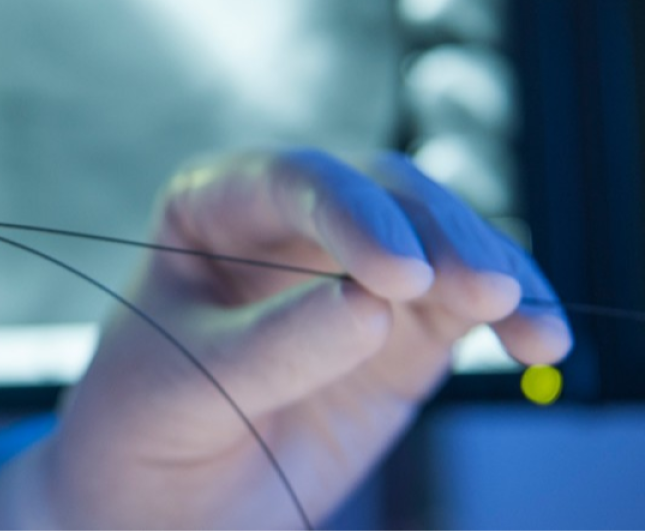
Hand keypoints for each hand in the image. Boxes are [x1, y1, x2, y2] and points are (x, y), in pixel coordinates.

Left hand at [0, 150, 570, 529]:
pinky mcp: (398, 330)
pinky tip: (538, 340)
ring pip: (436, 238)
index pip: (290, 181)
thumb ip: (276, 346)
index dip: (350, 212)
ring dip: (488, 267)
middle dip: (436, 231)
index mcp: (212, 206)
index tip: (395, 274)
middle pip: (380, 193)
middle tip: (476, 287)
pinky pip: (464, 306)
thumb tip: (374, 304)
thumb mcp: (190, 384)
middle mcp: (288, 224)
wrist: (158, 500)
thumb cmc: (143, 422)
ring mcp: (349, 273)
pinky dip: (509, 316)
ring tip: (521, 316)